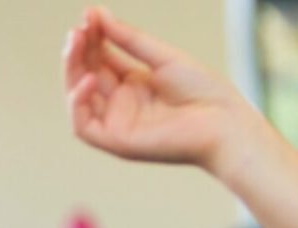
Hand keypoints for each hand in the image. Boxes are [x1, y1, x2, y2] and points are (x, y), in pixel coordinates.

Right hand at [63, 7, 255, 168]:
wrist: (225, 123)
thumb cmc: (204, 92)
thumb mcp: (163, 57)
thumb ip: (129, 39)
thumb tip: (97, 14)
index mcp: (133, 84)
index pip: (100, 59)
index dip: (92, 38)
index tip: (90, 15)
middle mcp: (121, 104)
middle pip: (86, 75)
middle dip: (78, 51)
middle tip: (77, 29)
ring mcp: (117, 123)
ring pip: (78, 98)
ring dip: (72, 71)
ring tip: (76, 44)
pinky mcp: (117, 142)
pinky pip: (83, 126)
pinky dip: (78, 103)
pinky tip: (87, 79)